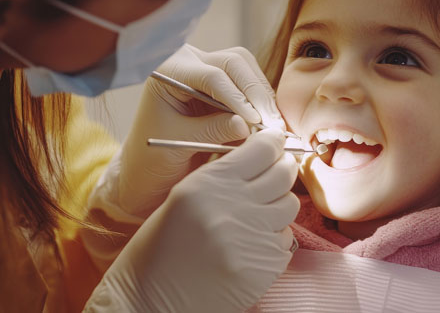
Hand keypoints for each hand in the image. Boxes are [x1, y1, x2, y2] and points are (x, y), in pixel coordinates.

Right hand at [84, 129, 299, 312]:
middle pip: (284, 174)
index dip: (273, 142)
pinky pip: (285, 240)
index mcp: (208, 184)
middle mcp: (232, 207)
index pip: (263, 149)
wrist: (150, 299)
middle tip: (277, 171)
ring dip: (278, 207)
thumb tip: (264, 152)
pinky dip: (274, 240)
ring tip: (256, 216)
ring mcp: (252, 239)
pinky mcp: (264, 267)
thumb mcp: (186, 196)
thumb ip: (225, 174)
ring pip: (289, 206)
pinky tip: (250, 246)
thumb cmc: (163, 246)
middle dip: (284, 169)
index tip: (276, 143)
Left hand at [93, 44, 284, 219]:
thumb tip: (247, 125)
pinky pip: (251, 86)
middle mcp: (190, 62)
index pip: (211, 75)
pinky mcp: (224, 85)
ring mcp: (209, 70)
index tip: (254, 121)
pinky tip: (272, 126)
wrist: (147, 168)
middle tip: (272, 123)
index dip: (236, 97)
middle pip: (234, 62)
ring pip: (247, 70)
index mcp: (169, 71)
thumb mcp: (178, 144)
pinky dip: (263, 105)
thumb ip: (212, 130)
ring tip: (275, 127)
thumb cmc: (152, 156)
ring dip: (263, 97)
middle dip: (256, 92)